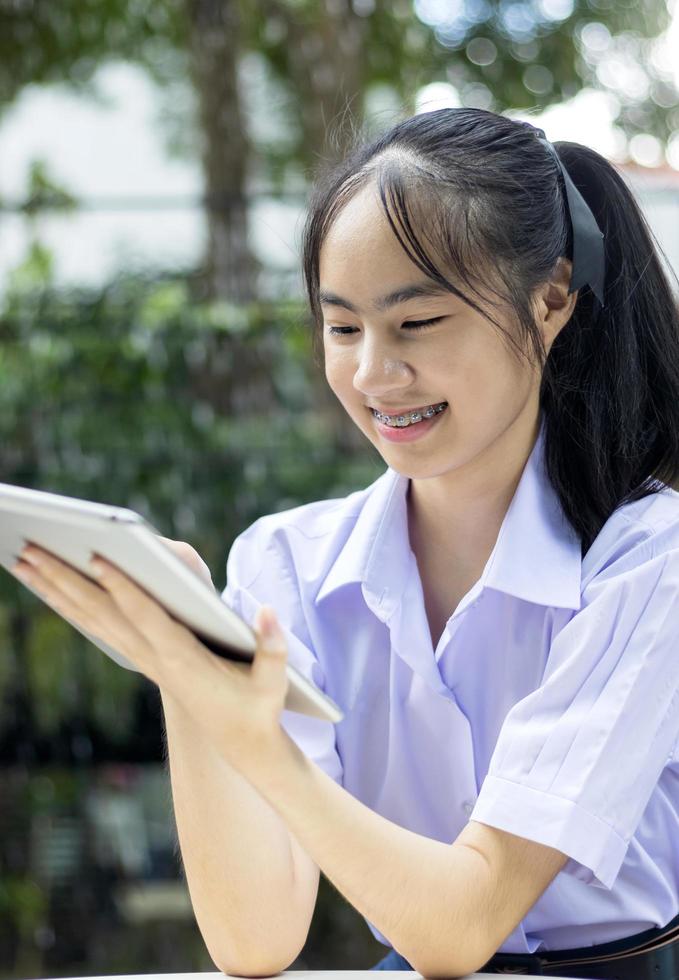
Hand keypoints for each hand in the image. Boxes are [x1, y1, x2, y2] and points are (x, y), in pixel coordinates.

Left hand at [11, 541, 289, 775]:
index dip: (123, 589)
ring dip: (57, 591)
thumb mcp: (275, 682)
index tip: (96, 558)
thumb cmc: (259, 707)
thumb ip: (274, 647)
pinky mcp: (144, 658)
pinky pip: (99, 626)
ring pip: (92, 620)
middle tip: (31, 550)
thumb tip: (267, 609)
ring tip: (25, 560)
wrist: (240, 744)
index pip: (146, 619)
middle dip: (66, 582)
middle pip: (103, 615)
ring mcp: (145, 659)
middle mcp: (156, 659)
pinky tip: (52, 587)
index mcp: (184, 661)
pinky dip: (73, 605)